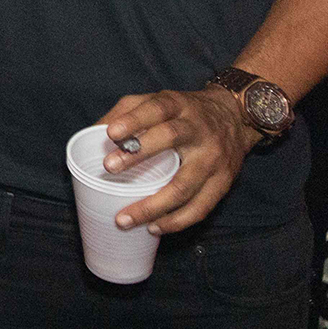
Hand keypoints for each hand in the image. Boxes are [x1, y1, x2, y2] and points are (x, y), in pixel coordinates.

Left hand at [100, 87, 260, 233]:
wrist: (235, 118)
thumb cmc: (184, 113)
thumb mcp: (157, 100)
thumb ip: (126, 111)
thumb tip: (92, 133)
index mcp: (179, 106)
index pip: (157, 109)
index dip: (134, 120)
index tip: (112, 133)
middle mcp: (198, 129)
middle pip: (171, 138)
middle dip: (138, 154)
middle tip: (109, 168)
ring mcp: (213, 158)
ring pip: (184, 184)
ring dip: (153, 205)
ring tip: (125, 219)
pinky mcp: (224, 182)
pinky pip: (201, 207)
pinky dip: (177, 221)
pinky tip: (154, 228)